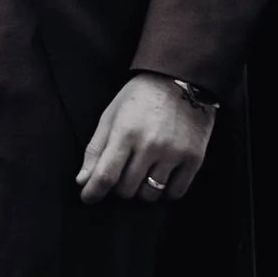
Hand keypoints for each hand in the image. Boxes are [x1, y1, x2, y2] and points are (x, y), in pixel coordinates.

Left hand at [77, 74, 215, 208]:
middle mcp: (150, 145)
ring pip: (150, 195)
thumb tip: (83, 180)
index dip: (93, 192)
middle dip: (118, 186)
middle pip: (126, 190)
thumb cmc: (140, 97)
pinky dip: (164, 191)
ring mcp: (174, 153)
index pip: (106, 175)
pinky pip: (175, 193)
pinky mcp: (194, 158)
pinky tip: (160, 177)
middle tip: (121, 173)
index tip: (88, 197)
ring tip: (141, 173)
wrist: (181, 79)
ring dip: (140, 190)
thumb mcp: (111, 115)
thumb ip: (96, 149)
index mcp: (126, 132)